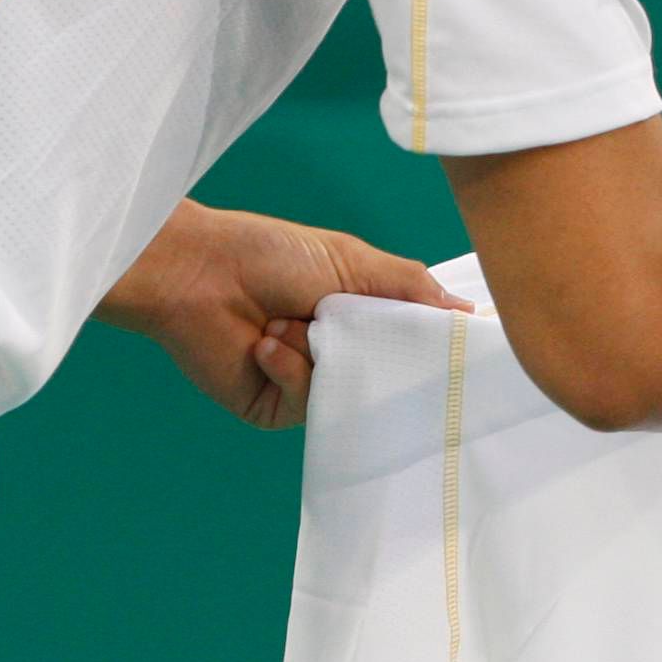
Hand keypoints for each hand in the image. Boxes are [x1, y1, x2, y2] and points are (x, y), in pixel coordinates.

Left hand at [95, 201, 463, 427]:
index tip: (457, 350)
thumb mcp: (352, 260)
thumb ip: (409, 286)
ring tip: (286, 318)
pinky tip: (264, 342)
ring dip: (314, 353)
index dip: (427, 346)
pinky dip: (287, 370)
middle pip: (382, 376)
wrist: (196, 273)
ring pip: (344, 393)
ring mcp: (302, 381)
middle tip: (365, 334)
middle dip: (372, 353)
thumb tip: (466, 312)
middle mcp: (333, 352)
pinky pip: (303, 405)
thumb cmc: (268, 254)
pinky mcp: (271, 406)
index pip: (406, 342)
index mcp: (355, 315)